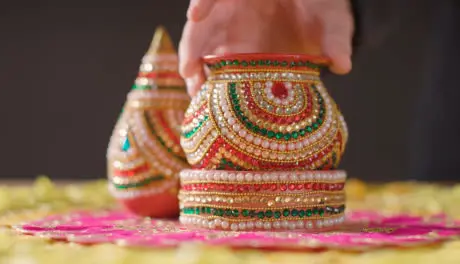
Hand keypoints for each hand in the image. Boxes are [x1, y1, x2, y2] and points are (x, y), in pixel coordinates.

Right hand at [179, 0, 353, 96]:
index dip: (206, 0)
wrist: (321, 13)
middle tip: (190, 72)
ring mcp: (231, 29)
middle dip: (192, 46)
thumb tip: (342, 64)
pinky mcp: (232, 49)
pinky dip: (208, 81)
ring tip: (197, 95)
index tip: (196, 14)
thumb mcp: (332, 16)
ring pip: (202, 46)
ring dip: (195, 70)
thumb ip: (335, 36)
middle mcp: (234, 7)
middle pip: (202, 23)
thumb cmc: (323, 5)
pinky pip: (214, 63)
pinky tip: (208, 100)